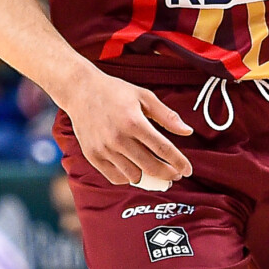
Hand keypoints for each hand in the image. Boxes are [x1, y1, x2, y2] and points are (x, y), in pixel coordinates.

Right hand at [53, 64, 193, 187]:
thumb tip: (188, 132)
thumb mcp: (144, 97)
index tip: (188, 171)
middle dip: (168, 174)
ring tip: (156, 172)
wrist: (80, 90)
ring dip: (149, 178)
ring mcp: (104, 149)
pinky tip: (136, 171)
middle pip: (151, 167)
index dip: (179, 162)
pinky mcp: (92, 155)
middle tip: (176, 175)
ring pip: (134, 176)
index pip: (163, 149)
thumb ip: (167, 116)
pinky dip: (129, 178)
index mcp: (134, 121)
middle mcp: (118, 138)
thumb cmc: (115, 92)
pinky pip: (115, 177)